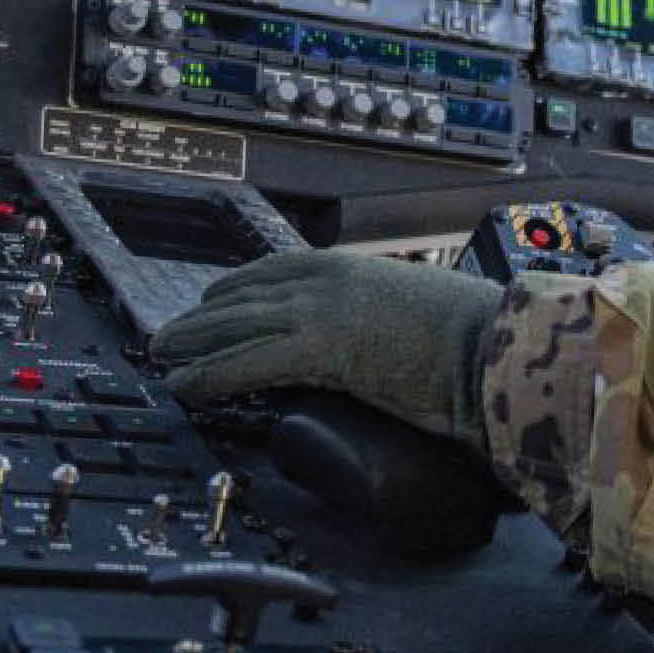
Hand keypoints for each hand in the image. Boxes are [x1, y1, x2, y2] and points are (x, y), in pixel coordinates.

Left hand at [153, 251, 501, 447]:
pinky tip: (187, 385)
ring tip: (163, 357)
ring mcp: (322, 311)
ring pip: (237, 325)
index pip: (277, 269)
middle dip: (203, 316)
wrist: (489, 344)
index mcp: (353, 267)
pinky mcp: (319, 347)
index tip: (212, 299)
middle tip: (170, 332)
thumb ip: (376, 315)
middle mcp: (330, 281)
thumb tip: (362, 338)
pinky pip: (247, 362)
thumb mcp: (411, 310)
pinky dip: (210, 374)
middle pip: (247, 294)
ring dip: (193, 342)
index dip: (237, 287)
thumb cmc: (467, 336)